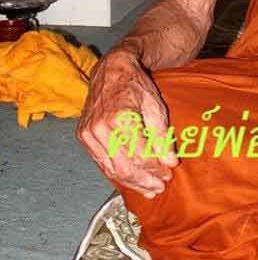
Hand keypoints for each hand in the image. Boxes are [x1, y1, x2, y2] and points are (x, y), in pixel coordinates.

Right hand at [76, 49, 177, 199]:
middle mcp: (100, 128)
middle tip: (159, 186)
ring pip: (111, 169)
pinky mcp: (84, 137)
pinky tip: (131, 179)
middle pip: (124, 167)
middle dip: (144, 181)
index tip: (168, 173)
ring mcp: (89, 134)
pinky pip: (102, 162)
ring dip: (131, 182)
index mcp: (120, 118)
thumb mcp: (155, 106)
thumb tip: (170, 162)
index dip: (155, 169)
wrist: (112, 70)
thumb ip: (162, 136)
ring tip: (148, 189)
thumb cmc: (135, 85)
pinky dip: (117, 173)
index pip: (140, 156)